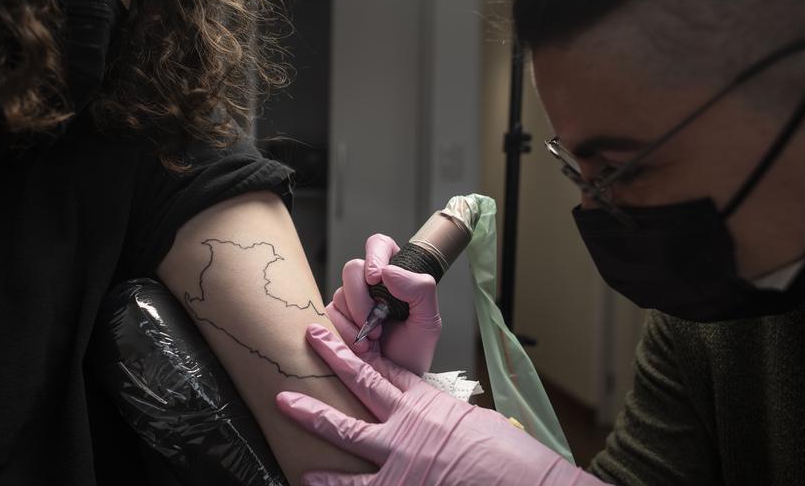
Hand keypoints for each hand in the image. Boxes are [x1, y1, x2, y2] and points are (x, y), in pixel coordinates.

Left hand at [277, 324, 604, 485]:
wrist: (520, 480)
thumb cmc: (507, 457)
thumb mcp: (476, 426)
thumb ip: (447, 420)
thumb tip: (444, 424)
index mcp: (428, 404)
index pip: (386, 370)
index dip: (358, 351)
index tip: (338, 334)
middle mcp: (407, 424)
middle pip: (360, 381)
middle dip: (332, 357)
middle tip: (308, 336)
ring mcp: (398, 456)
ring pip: (344, 429)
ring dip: (312, 414)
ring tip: (284, 402)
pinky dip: (329, 483)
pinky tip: (304, 476)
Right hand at [327, 234, 440, 374]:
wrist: (394, 386)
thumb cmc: (413, 352)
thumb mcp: (428, 321)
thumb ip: (420, 290)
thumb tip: (389, 271)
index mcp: (395, 274)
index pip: (379, 245)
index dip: (374, 255)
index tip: (377, 278)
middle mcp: (369, 284)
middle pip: (353, 268)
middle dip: (362, 298)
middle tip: (377, 324)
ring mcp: (349, 301)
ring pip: (339, 292)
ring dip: (356, 320)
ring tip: (373, 342)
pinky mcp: (334, 319)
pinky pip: (329, 314)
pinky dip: (345, 332)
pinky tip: (360, 347)